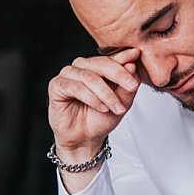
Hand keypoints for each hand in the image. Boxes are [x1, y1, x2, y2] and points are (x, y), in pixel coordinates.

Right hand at [47, 48, 140, 162]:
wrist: (85, 139)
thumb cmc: (100, 119)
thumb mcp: (122, 102)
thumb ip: (127, 85)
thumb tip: (132, 64)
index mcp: (96, 67)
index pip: (110, 58)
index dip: (124, 57)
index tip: (137, 55)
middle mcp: (81, 68)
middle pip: (101, 63)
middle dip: (119, 75)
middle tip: (132, 86)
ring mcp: (68, 75)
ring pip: (90, 77)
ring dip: (106, 93)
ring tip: (116, 108)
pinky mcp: (57, 85)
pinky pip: (76, 87)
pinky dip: (92, 98)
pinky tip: (101, 108)